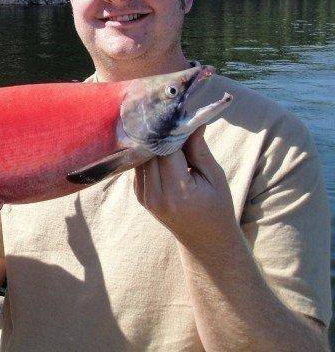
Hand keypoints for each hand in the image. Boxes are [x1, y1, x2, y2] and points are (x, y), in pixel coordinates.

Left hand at [134, 126, 238, 249]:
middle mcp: (156, 195)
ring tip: (167, 131)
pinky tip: (160, 147)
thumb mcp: (215, 177)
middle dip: (160, 135)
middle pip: (150, 152)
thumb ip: (199, 149)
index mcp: (178, 192)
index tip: (179, 114)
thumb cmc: (217, 207)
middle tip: (171, 118)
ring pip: (141, 158)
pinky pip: (139, 167)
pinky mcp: (139, 195)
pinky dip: (149, 155)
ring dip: (152, 144)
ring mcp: (144, 197)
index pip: (167, 150)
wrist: (205, 241)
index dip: (172, 131)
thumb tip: (191, 120)